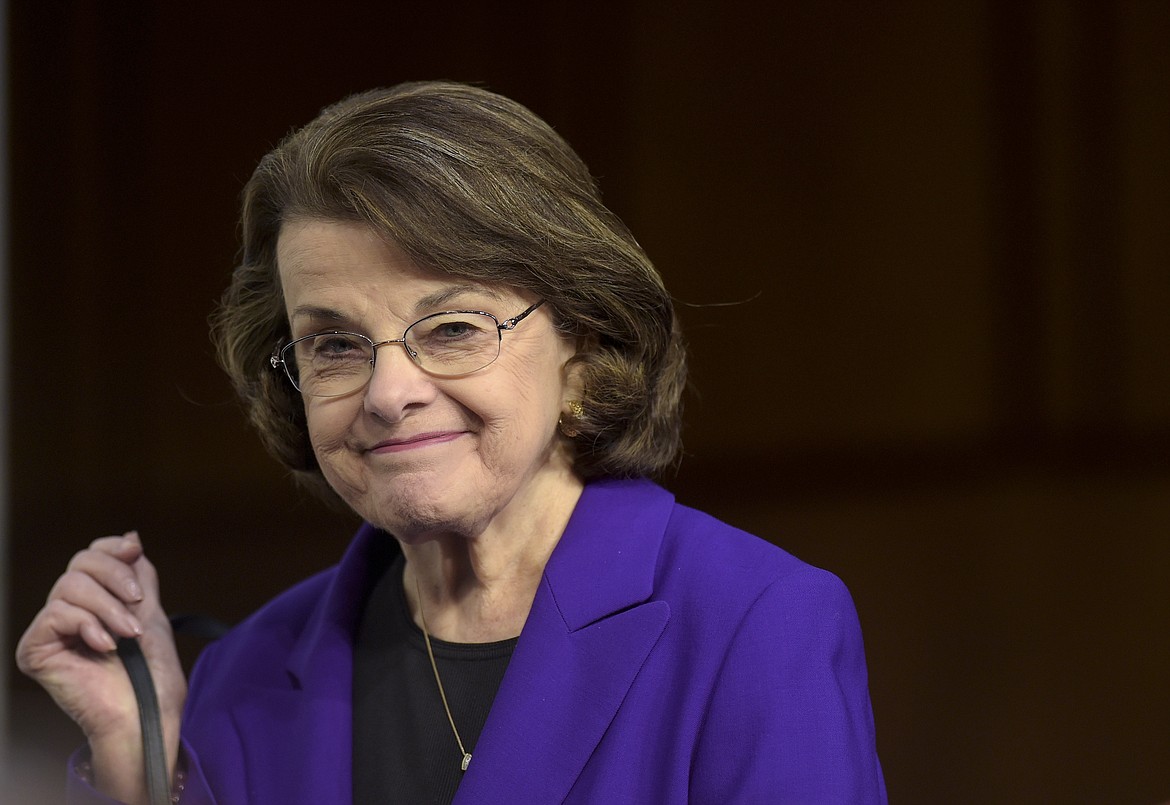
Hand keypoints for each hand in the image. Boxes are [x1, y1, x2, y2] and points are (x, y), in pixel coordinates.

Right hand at [15, 531, 187, 803]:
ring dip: (108, 608)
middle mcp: (67, 611)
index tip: (134, 552)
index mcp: (93, 600)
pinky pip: (56, 614)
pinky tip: (105, 646)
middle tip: (138, 603)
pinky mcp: (35, 650)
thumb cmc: (151, 673)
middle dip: (116, 578)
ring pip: (69, 586)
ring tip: (128, 633)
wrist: (145, 710)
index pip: (90, 555)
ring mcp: (50, 631)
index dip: (111, 549)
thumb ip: (138, 575)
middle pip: (80, 563)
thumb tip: (130, 538)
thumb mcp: (151, 610)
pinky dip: (87, 625)